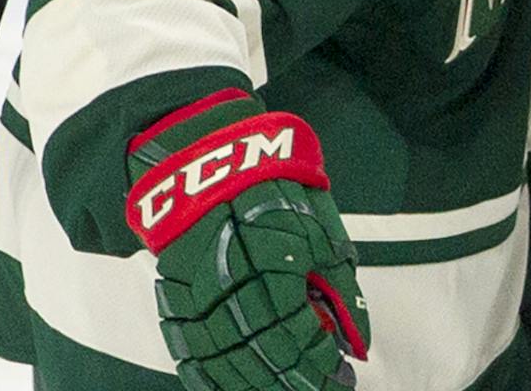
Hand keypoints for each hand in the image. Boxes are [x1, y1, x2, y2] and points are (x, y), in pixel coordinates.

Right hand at [128, 91, 369, 390]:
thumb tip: (357, 343)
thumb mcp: (324, 233)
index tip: (343, 380)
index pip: (299, 346)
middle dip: (294, 385)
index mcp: (274, 274)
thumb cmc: (276, 192)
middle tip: (319, 390)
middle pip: (262, 363)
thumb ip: (341, 292)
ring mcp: (196, 302)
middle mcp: (230, 293)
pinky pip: (189, 357)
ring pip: (224, 368)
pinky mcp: (172, 302)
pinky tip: (234, 387)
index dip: (323, 371)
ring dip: (255, 388)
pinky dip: (212, 380)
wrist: (212, 162)